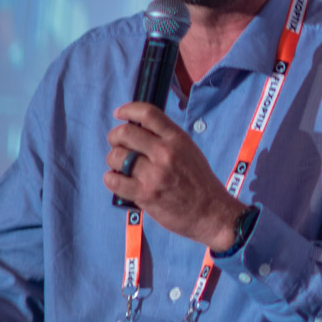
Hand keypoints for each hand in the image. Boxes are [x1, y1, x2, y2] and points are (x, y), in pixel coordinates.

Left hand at [105, 104, 239, 247]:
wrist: (210, 211)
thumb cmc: (199, 182)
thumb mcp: (189, 150)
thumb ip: (166, 139)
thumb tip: (138, 130)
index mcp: (177, 139)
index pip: (148, 114)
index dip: (128, 110)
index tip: (119, 113)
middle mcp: (165, 153)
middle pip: (125, 133)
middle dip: (115, 136)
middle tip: (115, 143)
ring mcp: (154, 174)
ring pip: (117, 156)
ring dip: (113, 159)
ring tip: (119, 165)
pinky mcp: (145, 194)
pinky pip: (114, 180)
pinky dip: (111, 178)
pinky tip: (117, 179)